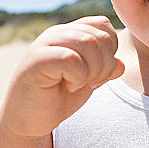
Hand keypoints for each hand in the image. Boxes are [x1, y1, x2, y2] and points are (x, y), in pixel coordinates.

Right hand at [0, 16, 123, 138]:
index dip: (111, 49)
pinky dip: (78, 76)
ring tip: (78, 84)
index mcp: (68, 34)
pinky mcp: (36, 61)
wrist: (26, 122)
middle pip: (99, 35)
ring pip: (88, 43)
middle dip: (105, 64)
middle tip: (91, 82)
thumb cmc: (56, 100)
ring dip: (93, 70)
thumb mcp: (87, 83)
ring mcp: (44, 45)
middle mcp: (56, 34)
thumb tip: (122, 64)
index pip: (102, 25)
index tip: (100, 72)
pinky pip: (71, 58)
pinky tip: (68, 86)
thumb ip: (105, 70)